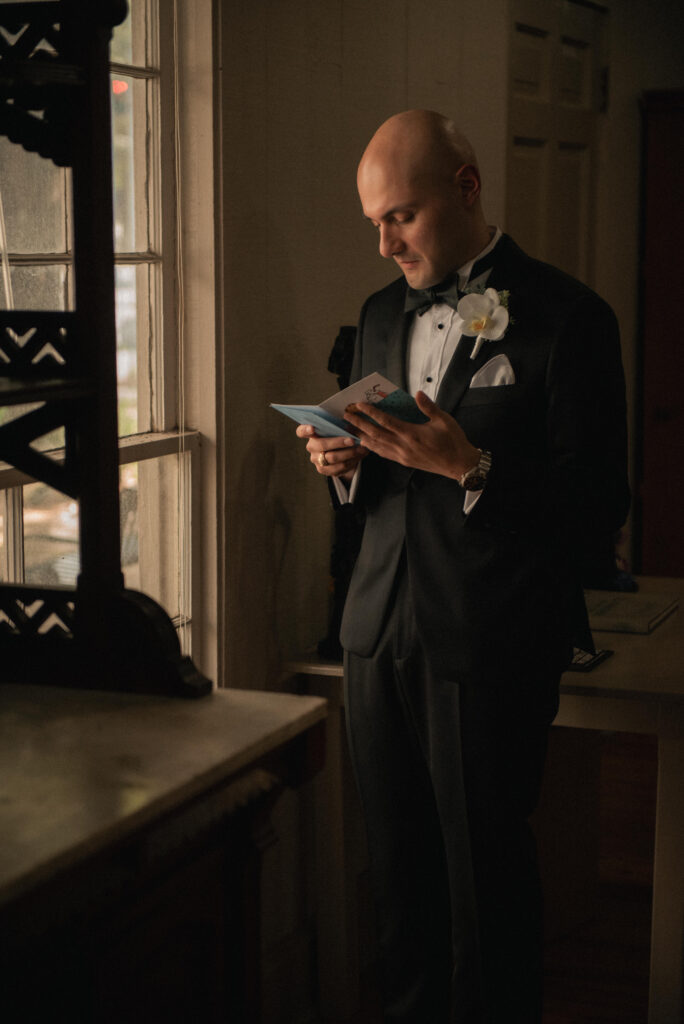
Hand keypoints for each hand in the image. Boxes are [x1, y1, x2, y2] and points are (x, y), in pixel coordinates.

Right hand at [296, 424, 367, 480]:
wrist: (344, 451)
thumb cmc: (341, 433)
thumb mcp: (340, 426)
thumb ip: (342, 424)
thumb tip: (352, 424)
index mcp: (310, 432)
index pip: (301, 431)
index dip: (306, 430)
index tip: (312, 428)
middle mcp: (311, 446)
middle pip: (321, 445)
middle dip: (338, 442)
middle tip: (352, 440)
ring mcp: (316, 459)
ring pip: (332, 458)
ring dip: (349, 453)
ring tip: (361, 448)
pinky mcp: (323, 470)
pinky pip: (338, 467)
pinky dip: (351, 461)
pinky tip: (359, 455)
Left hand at [343, 390, 479, 479]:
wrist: (459, 465)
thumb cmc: (453, 441)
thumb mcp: (444, 420)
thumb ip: (429, 407)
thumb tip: (417, 393)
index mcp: (412, 434)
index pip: (386, 421)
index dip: (371, 413)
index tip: (359, 405)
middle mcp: (404, 446)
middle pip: (376, 434)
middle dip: (359, 425)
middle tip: (346, 416)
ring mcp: (402, 456)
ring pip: (377, 446)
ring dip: (362, 437)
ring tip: (350, 429)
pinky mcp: (404, 462)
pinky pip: (384, 454)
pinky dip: (373, 448)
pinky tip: (366, 443)